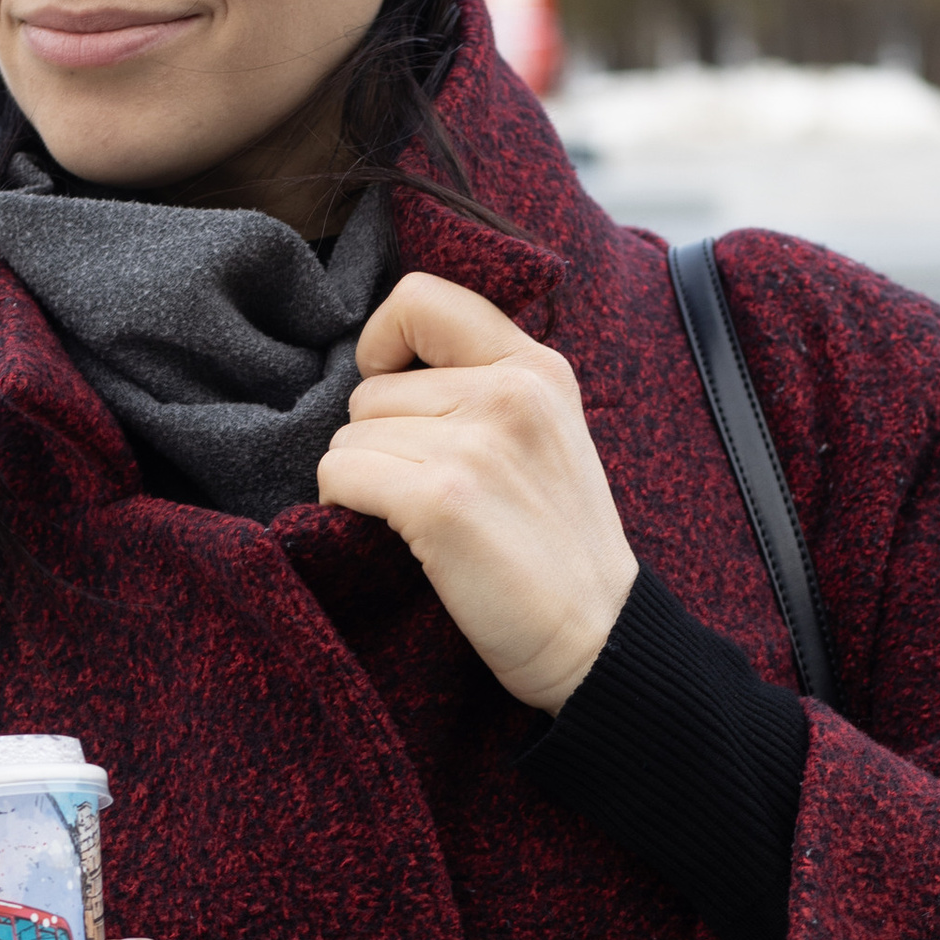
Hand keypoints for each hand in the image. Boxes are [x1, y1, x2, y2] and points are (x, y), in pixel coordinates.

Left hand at [318, 270, 637, 709]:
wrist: (599, 639)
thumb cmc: (560, 549)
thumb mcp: (548, 435)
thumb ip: (485, 385)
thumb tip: (382, 367)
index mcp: (536, 368)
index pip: (419, 299)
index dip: (383, 342)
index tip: (394, 388)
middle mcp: (508, 393)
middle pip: (371, 388)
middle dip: (380, 441)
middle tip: (431, 491)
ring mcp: (474, 446)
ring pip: (349, 437)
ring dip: (366, 481)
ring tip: (424, 521)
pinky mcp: (440, 502)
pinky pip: (341, 475)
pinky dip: (345, 506)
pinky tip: (394, 536)